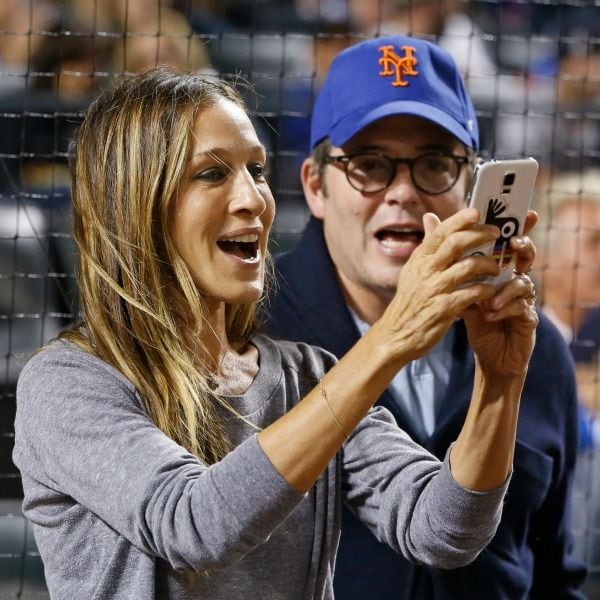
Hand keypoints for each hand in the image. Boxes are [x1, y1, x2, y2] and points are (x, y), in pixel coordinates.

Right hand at [374, 208, 502, 363]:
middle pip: (456, 243)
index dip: (460, 219)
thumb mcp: (413, 270)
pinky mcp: (444, 309)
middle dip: (480, 235)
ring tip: (496, 267)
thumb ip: (427, 245)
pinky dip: (486, 289)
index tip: (477, 212)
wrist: (397, 335)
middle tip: (496, 234)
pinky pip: (472, 293)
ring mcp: (435, 289)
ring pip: (468, 266)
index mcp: (419, 259)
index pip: (440, 232)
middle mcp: (426, 271)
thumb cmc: (410, 302)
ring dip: (488, 264)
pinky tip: (491, 290)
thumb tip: (430, 217)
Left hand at [461, 210, 538, 377]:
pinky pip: (522, 308)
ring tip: (487, 301)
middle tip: (513, 245)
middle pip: (525, 256)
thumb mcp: (457, 287)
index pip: (508, 243)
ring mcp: (524, 299)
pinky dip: (504, 309)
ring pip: (523, 283)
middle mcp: (515, 279)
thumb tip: (429, 219)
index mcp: (500, 269)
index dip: (517, 228)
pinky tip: (490, 314)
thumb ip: (445, 254)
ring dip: (505, 289)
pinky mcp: (528, 319)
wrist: (489, 354)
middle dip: (522, 248)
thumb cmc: (475, 317)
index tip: (516, 217)